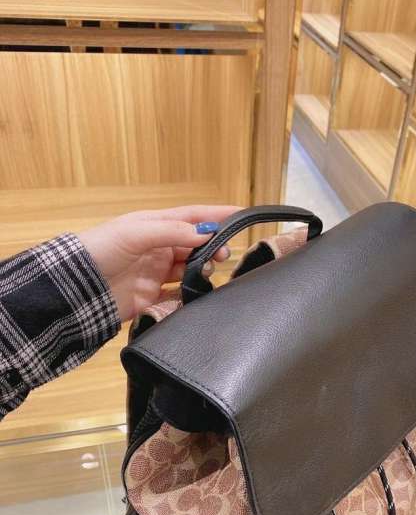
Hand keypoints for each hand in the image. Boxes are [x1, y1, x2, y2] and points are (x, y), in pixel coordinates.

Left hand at [77, 205, 237, 321]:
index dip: (216, 215)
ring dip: (203, 270)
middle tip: (224, 255)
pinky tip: (198, 293)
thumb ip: (172, 232)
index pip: (191, 217)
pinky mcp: (151, 299)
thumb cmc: (101, 250)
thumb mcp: (136, 233)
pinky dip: (190, 294)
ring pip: (190, 270)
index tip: (242, 215)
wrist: (74, 289)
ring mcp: (155, 274)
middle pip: (194, 245)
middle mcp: (157, 249)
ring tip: (208, 273)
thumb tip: (205, 234)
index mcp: (153, 226)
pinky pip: (178, 296)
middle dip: (212, 247)